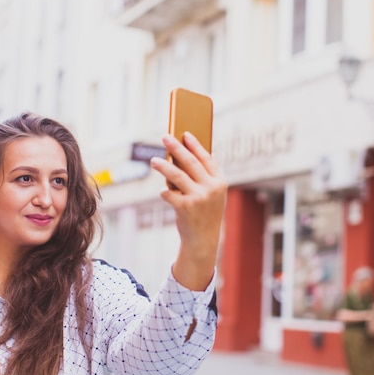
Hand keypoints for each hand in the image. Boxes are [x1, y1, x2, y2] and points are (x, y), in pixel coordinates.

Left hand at [150, 132, 227, 290]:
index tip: (185, 134)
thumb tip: (185, 154)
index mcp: (220, 182)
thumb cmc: (205, 213)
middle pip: (190, 162)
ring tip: (154, 160)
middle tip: (165, 137)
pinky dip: (165, 191)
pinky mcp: (185, 207)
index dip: (195, 145)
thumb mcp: (211, 195)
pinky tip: (163, 191)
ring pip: (176, 175)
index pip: (207, 158)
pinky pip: (169, 193)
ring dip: (163, 166)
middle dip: (177, 148)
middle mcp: (211, 188)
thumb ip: (204, 177)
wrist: (203, 240)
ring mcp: (199, 198)